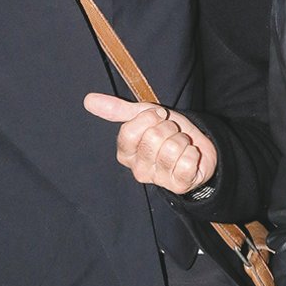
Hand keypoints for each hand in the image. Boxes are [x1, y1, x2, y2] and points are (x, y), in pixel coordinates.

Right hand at [83, 93, 217, 194]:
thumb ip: (117, 110)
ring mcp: (158, 180)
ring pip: (172, 148)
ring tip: (181, 144)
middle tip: (171, 132)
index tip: (158, 116)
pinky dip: (192, 153)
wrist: (197, 145)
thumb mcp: (144, 115)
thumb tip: (88, 99)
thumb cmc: (167, 131)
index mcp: (125, 153)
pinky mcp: (178, 185)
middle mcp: (138, 169)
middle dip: (168, 128)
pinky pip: (187, 161)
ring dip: (182, 140)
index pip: (129, 132)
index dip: (149, 118)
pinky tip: (189, 156)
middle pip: (153, 137)